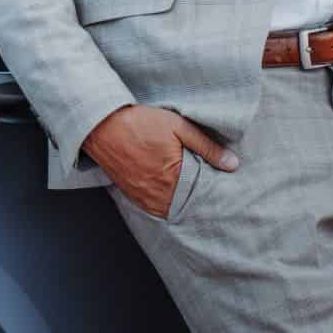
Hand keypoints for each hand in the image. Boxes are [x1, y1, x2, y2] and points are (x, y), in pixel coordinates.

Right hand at [84, 105, 238, 217]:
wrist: (101, 125)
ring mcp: (144, 197)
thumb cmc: (139, 123)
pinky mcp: (133, 196)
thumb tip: (232, 164)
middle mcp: (159, 193)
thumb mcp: (178, 126)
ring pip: (172, 209)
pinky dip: (166, 204)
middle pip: (188, 204)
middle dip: (199, 198)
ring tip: (190, 191)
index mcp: (173, 177)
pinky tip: (172, 193)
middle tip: (209, 190)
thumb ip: (206, 146)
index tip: (222, 186)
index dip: (213, 189)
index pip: (203, 193)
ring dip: (182, 203)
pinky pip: (155, 209)